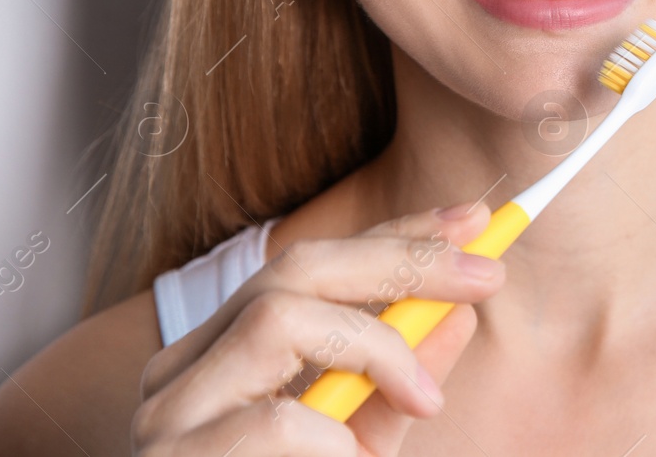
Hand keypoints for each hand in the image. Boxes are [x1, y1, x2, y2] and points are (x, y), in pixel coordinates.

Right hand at [131, 201, 502, 455]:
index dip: (398, 233)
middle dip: (404, 261)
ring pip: (277, 316)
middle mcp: (183, 371)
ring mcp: (167, 416)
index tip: (476, 220)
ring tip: (424, 402)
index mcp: (223, 354)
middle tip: (488, 276)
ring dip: (375, 345)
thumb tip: (460, 314)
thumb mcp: (362, 443)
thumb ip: (401, 381)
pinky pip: (275, 425)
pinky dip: (335, 439)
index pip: (315, 264)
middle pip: (296, 269)